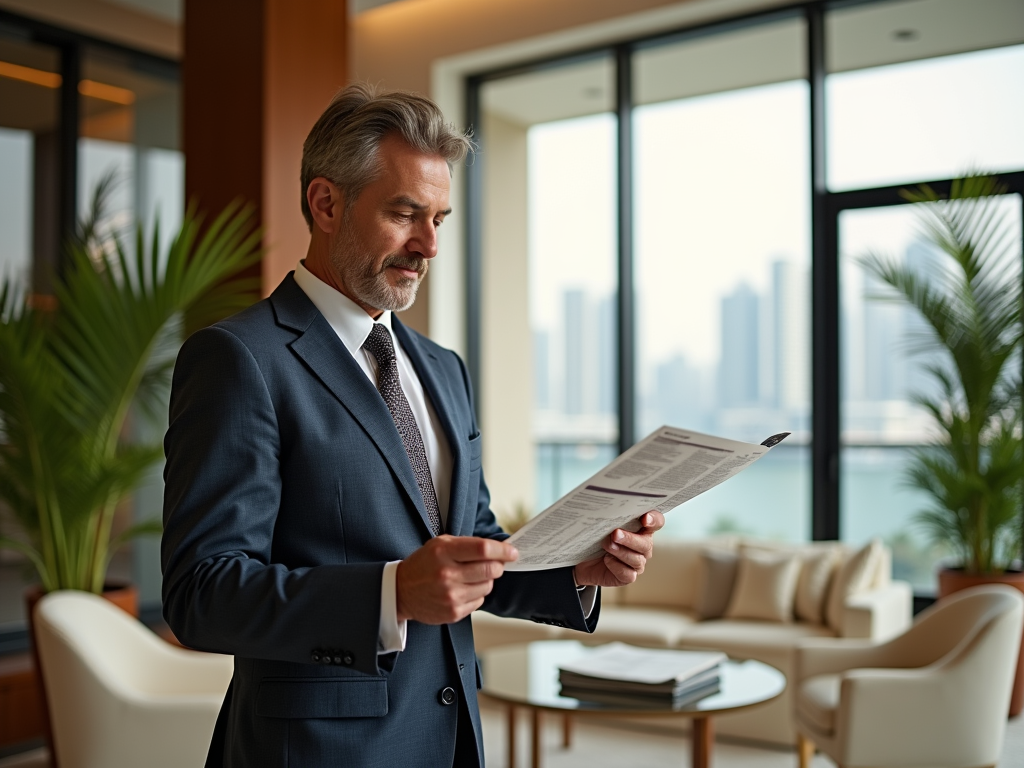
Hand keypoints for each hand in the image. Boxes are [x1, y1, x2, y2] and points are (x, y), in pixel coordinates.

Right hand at [396, 535, 518, 623]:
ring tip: (471, 576)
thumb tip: (500, 548)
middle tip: (495, 564)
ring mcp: (450, 595)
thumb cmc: (424, 564)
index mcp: (444, 552)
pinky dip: (477, 594)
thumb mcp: (440, 544)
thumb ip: (468, 544)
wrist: (401, 591)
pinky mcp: (453, 612)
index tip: (512, 552)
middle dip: (498, 566)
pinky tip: (463, 589)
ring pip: (487, 586)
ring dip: (486, 580)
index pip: (483, 549)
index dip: (502, 550)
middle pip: (490, 569)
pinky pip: (479, 601)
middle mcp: (447, 574)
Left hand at [573, 511, 664, 587]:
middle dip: (630, 539)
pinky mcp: (628, 576)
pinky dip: (616, 566)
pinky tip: (607, 560)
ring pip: (636, 559)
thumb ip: (612, 518)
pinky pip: (627, 574)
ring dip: (621, 552)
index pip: (656, 522)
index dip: (654, 520)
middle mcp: (643, 546)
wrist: (584, 561)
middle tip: (615, 533)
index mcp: (642, 529)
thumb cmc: (598, 539)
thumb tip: (608, 511)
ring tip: (608, 545)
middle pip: (646, 543)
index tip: (644, 518)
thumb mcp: (604, 525)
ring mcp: (637, 563)